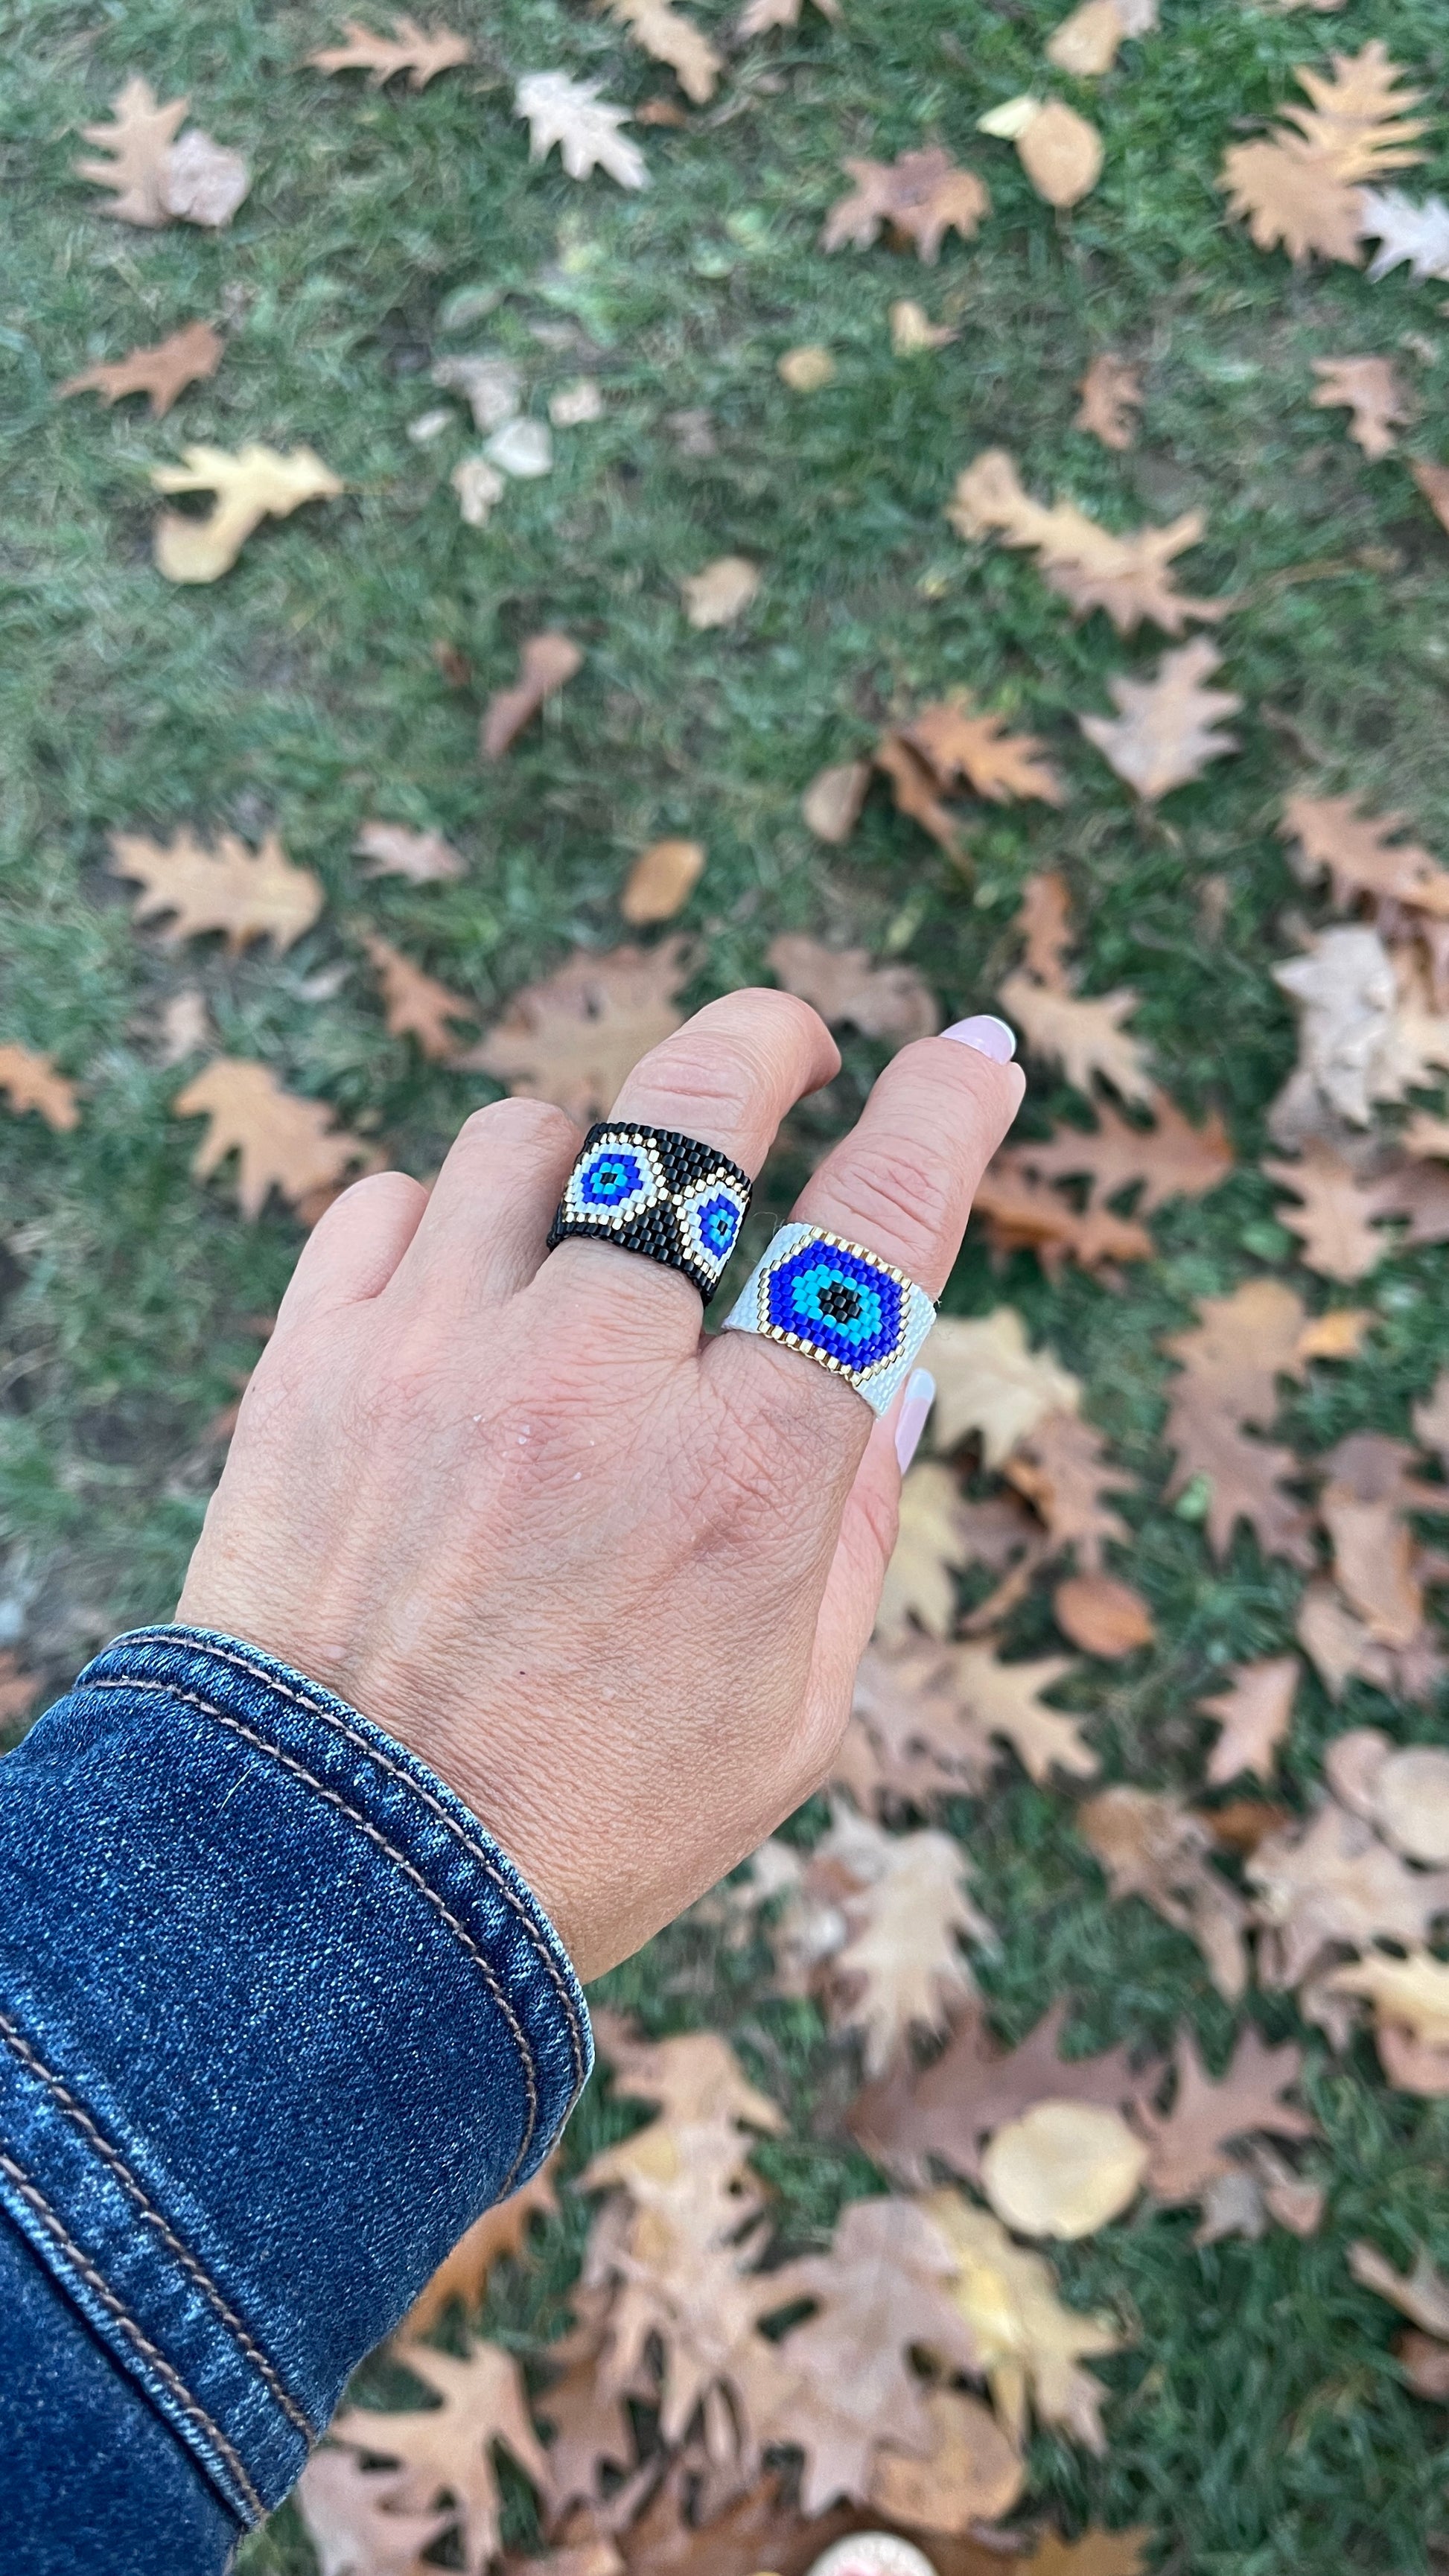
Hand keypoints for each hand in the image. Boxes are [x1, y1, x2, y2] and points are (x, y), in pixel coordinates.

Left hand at [177, 993, 1021, 1977]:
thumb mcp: (791, 1716)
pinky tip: (460, 1284)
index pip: (878, 1233)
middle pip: (693, 1118)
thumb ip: (858, 1529)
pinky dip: (440, 1221)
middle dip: (760, 1043)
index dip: (947, 1113)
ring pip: (530, 1143)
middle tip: (785, 1041)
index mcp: (746, 1479)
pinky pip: (385, 1204)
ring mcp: (439, 1358)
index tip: (976, 1053)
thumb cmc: (591, 1821)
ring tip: (596, 1220)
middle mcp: (597, 1386)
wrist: (334, 1895)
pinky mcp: (313, 1366)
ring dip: (587, 1159)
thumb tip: (907, 1375)